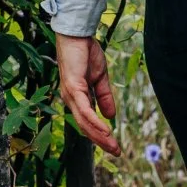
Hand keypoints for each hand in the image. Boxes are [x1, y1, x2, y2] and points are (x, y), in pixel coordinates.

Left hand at [55, 33, 121, 157]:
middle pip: (85, 127)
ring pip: (84, 122)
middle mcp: (71, 100)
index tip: (114, 146)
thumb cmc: (85, 54)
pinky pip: (84, 110)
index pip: (87, 123)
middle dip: (101, 141)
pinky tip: (105, 130)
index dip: (100, 135)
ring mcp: (70, 95)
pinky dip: (94, 122)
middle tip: (116, 152)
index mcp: (77, 98)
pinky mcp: (73, 88)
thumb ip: (104, 97)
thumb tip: (111, 116)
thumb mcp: (99, 78)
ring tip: (112, 145)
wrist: (78, 35)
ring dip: (99, 135)